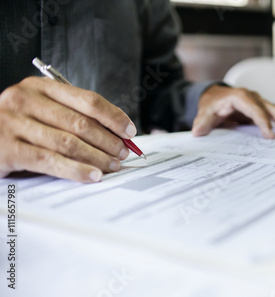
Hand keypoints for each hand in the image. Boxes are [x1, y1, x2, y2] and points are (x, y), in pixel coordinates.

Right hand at [0, 77, 135, 182]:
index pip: (87, 99)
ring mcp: (13, 124)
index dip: (113, 116)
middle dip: (108, 141)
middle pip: (81, 123)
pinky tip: (92, 175)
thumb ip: (70, 115)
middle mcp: (25, 100)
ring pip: (69, 143)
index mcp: (39, 87)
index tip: (129, 131)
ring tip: (113, 165)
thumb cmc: (16, 124)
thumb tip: (114, 133)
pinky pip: (51, 161)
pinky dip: (76, 170)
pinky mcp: (7, 149)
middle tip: (124, 152)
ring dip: (97, 157)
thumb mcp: (40, 110)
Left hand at [192, 85, 274, 138]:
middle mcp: (255, 98)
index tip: (270, 136)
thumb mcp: (205, 111)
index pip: (255, 110)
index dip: (263, 122)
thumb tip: (197, 132)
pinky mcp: (266, 110)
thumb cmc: (213, 104)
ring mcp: (262, 103)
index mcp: (241, 97)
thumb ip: (203, 122)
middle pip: (273, 109)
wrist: (216, 96)